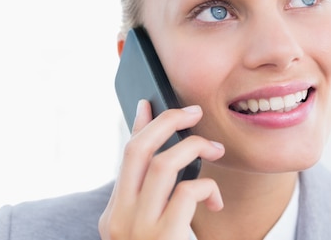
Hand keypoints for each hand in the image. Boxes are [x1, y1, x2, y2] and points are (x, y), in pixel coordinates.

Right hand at [99, 101, 224, 239]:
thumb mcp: (155, 227)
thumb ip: (155, 199)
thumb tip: (168, 159)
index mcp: (115, 215)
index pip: (126, 159)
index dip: (140, 127)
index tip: (148, 104)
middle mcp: (119, 220)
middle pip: (137, 150)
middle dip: (167, 121)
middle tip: (195, 111)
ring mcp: (137, 229)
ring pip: (163, 165)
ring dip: (194, 147)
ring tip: (216, 150)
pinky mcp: (162, 238)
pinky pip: (186, 192)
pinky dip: (207, 187)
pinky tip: (215, 202)